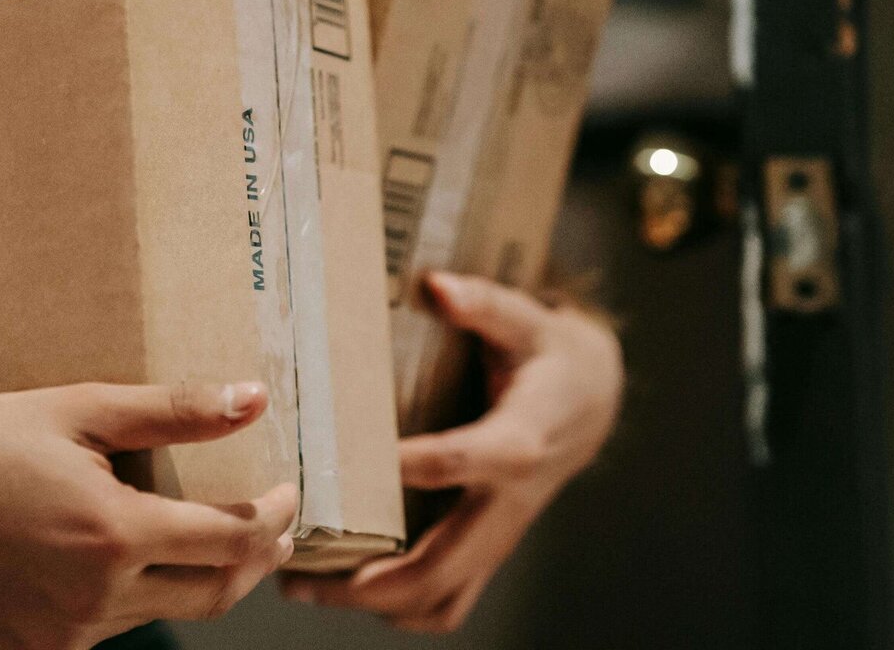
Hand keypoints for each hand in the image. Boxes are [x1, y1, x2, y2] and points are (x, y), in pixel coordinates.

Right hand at [0, 381, 298, 649]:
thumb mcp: (83, 409)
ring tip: (207, 532)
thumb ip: (174, 411)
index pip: (231, 541)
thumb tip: (253, 398)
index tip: (288, 491)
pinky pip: (113, 628)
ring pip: (164, 613)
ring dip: (198, 577)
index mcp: (112, 535)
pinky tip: (133, 557)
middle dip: (256, 558)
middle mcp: (93, 598)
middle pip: (215, 595)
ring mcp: (64, 634)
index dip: (273, 517)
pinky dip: (140, 596)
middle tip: (272, 523)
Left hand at [282, 271, 622, 632]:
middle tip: (300, 571)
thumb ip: (484, 304)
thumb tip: (435, 286)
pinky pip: (450, 598)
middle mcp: (509, 499)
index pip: (464, 461)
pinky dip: (401, 606)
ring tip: (306, 585)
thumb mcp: (528, 319)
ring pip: (443, 595)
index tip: (350, 471)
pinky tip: (348, 589)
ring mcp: (500, 532)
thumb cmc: (551, 356)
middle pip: (445, 562)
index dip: (414, 468)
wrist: (593, 400)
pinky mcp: (490, 545)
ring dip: (375, 604)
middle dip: (372, 580)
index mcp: (520, 439)